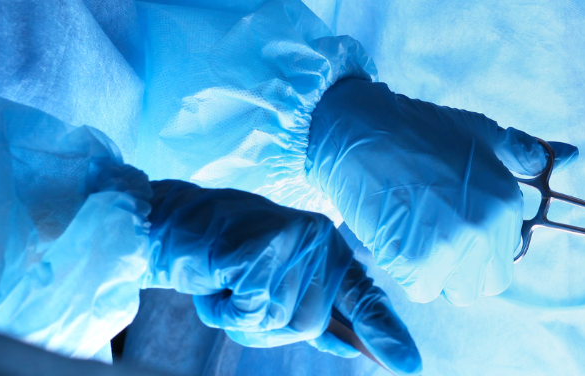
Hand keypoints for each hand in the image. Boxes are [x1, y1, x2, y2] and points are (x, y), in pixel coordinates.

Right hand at [144, 180, 420, 373]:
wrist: (174, 222)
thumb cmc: (224, 254)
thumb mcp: (276, 280)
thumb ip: (313, 309)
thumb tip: (349, 346)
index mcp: (329, 248)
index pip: (362, 296)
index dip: (385, 331)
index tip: (411, 365)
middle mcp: (319, 242)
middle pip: (307, 325)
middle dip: (265, 325)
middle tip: (240, 290)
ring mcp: (293, 245)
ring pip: (276, 323)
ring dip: (240, 317)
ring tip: (226, 281)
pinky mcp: (262, 251)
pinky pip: (248, 312)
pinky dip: (222, 309)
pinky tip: (215, 279)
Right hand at [306, 78, 576, 304]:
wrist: (362, 132)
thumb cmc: (421, 130)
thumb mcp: (483, 134)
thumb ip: (525, 152)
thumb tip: (571, 154)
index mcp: (507, 202)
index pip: (508, 253)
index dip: (483, 241)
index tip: (456, 220)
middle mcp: (486, 229)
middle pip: (488, 281)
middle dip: (466, 265)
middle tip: (436, 231)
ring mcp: (451, 249)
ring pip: (456, 290)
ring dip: (439, 271)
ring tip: (417, 231)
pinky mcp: (414, 263)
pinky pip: (421, 289)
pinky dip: (409, 271)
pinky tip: (398, 235)